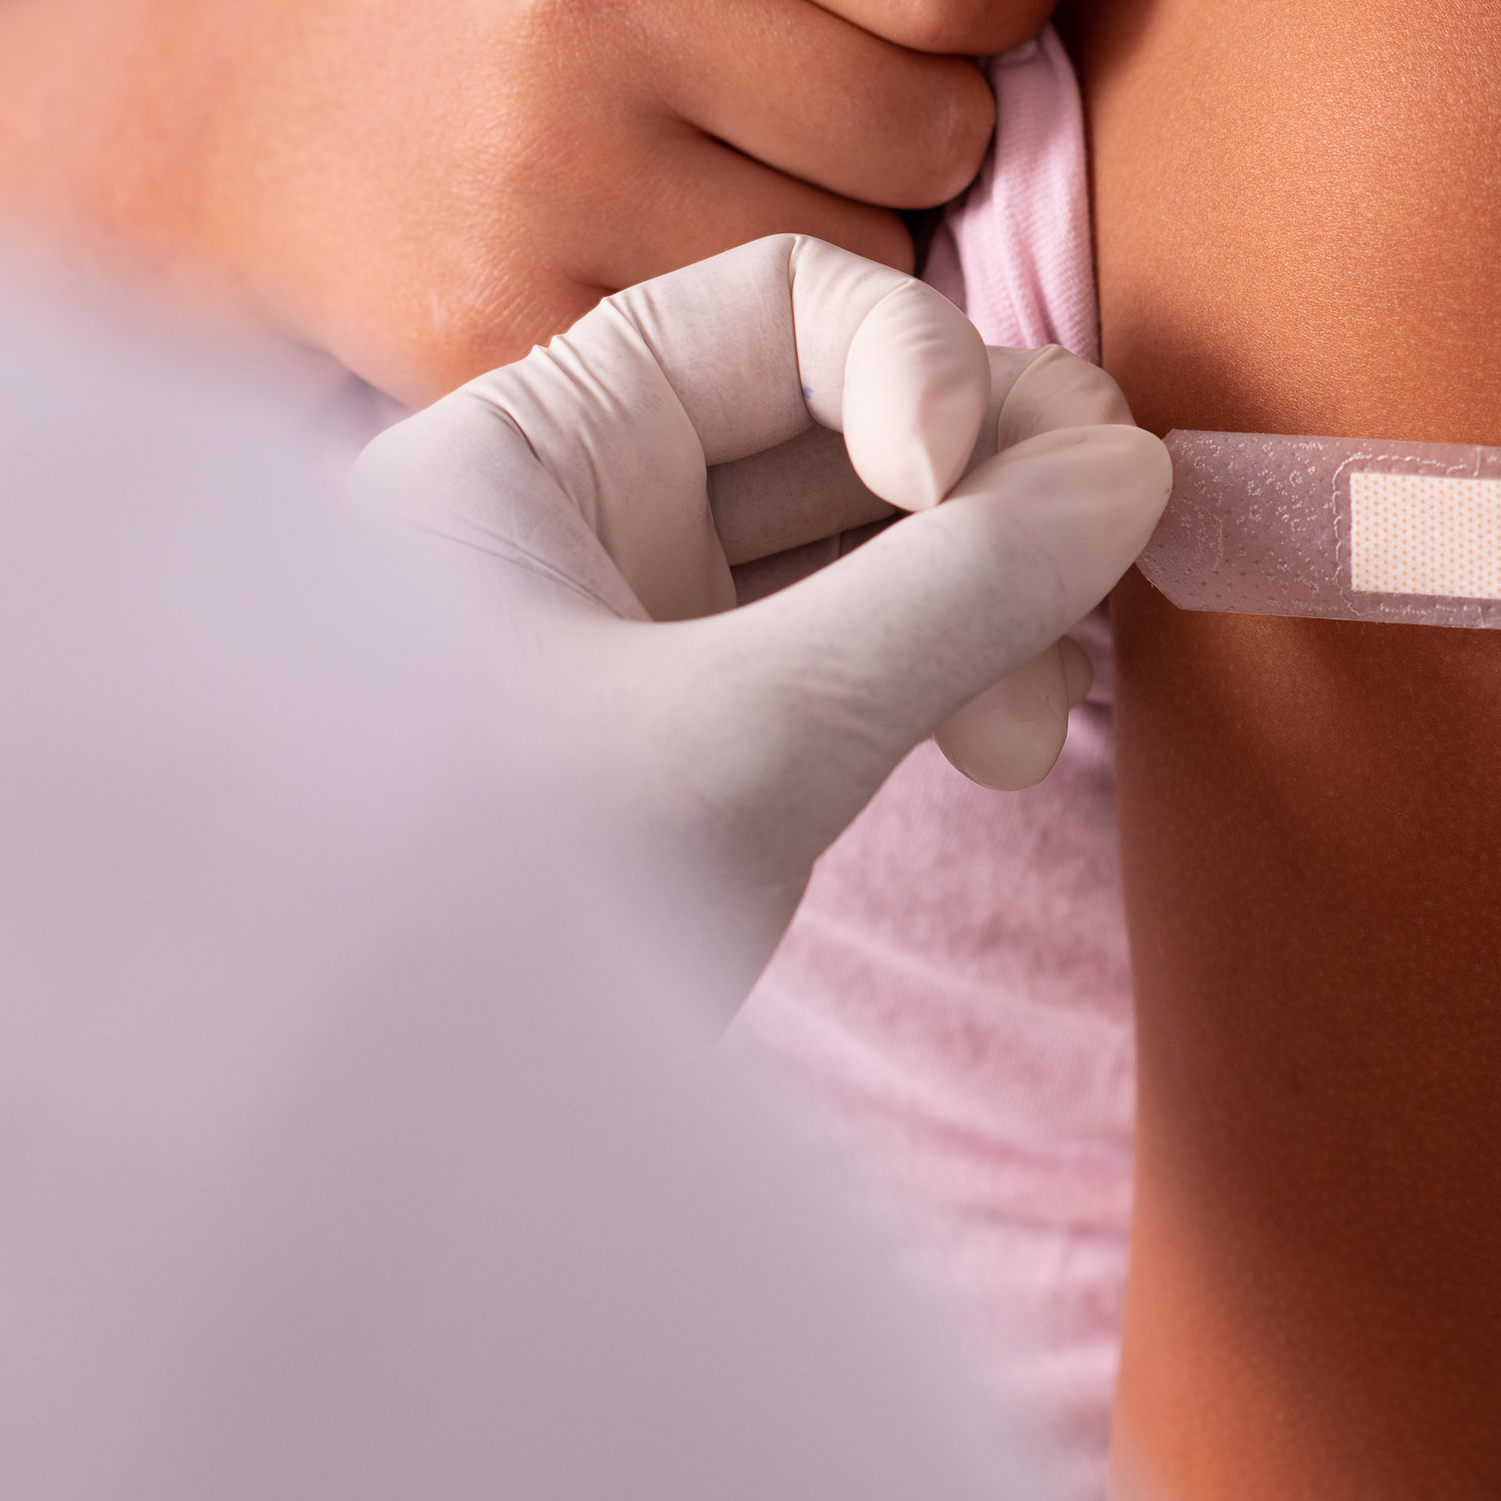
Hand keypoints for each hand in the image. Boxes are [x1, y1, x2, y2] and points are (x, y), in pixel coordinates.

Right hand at [166, 0, 1065, 402]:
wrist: (247, 103)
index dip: (988, 3)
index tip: (914, 10)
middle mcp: (591, 9)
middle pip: (938, 137)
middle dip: (911, 138)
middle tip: (791, 115)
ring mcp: (541, 185)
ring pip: (869, 275)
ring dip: (842, 258)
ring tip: (721, 196)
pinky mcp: (509, 341)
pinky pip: (763, 385)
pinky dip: (754, 361)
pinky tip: (670, 287)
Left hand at [349, 235, 1168, 978]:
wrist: (369, 1193)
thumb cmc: (489, 938)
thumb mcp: (748, 741)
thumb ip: (953, 592)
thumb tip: (1131, 474)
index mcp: (526, 452)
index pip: (780, 306)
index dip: (924, 366)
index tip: (969, 493)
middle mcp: (577, 518)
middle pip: (845, 418)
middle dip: (991, 496)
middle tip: (1092, 590)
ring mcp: (636, 638)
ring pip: (869, 549)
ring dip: (990, 605)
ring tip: (1029, 733)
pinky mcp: (695, 750)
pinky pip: (855, 655)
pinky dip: (946, 678)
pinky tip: (997, 744)